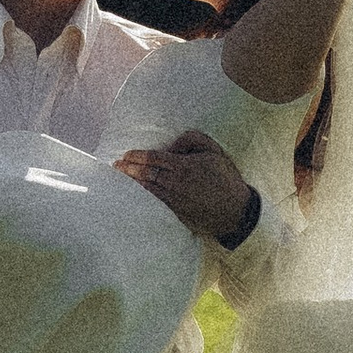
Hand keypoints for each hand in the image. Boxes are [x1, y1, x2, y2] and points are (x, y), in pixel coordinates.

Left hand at [113, 131, 258, 243]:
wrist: (236, 210)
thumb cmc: (226, 178)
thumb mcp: (214, 150)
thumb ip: (192, 140)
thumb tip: (173, 145)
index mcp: (184, 165)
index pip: (154, 158)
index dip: (137, 156)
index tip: (126, 154)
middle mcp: (176, 183)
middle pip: (146, 174)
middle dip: (129, 169)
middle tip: (116, 166)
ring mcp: (175, 200)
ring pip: (148, 189)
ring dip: (132, 183)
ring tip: (121, 178)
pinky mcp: (176, 212)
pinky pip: (155, 202)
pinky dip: (143, 196)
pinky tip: (136, 194)